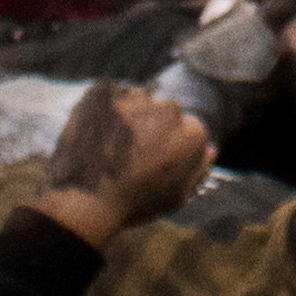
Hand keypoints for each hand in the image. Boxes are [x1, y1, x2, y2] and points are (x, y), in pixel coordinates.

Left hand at [34, 79, 212, 240]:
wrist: (85, 200)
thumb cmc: (133, 203)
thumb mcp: (176, 197)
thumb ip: (199, 170)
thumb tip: (210, 148)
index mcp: (192, 132)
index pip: (187, 128)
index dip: (168, 146)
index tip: (151, 162)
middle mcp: (169, 107)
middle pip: (164, 112)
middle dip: (152, 127)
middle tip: (129, 154)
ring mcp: (136, 97)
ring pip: (138, 102)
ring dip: (129, 116)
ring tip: (109, 146)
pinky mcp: (106, 91)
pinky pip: (111, 96)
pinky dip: (105, 110)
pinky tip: (96, 135)